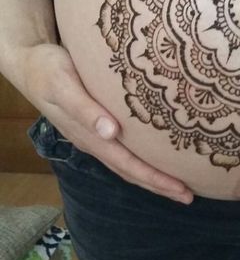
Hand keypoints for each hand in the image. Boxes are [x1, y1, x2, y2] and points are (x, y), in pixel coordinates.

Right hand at [20, 43, 193, 203]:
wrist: (30, 62)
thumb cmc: (48, 70)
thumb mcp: (63, 86)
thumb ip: (85, 109)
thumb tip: (110, 132)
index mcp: (89, 137)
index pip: (128, 165)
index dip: (154, 178)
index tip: (180, 188)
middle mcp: (94, 141)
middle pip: (131, 171)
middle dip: (159, 185)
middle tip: (188, 196)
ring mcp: (95, 135)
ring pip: (128, 163)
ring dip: (152, 176)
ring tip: (178, 185)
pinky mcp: (98, 124)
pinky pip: (124, 149)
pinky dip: (142, 158)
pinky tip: (156, 157)